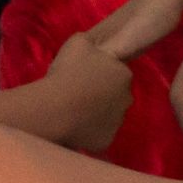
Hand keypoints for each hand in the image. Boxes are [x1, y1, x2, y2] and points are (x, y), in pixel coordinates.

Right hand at [29, 31, 134, 151]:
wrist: (55, 108)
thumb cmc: (68, 72)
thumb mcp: (78, 42)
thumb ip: (91, 42)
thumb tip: (93, 47)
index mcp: (124, 74)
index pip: (116, 72)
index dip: (99, 74)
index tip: (83, 77)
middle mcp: (127, 98)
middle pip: (115, 95)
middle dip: (101, 95)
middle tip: (78, 95)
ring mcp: (118, 122)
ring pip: (108, 116)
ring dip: (96, 114)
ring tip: (74, 112)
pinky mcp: (107, 140)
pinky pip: (99, 134)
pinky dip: (90, 132)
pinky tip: (74, 127)